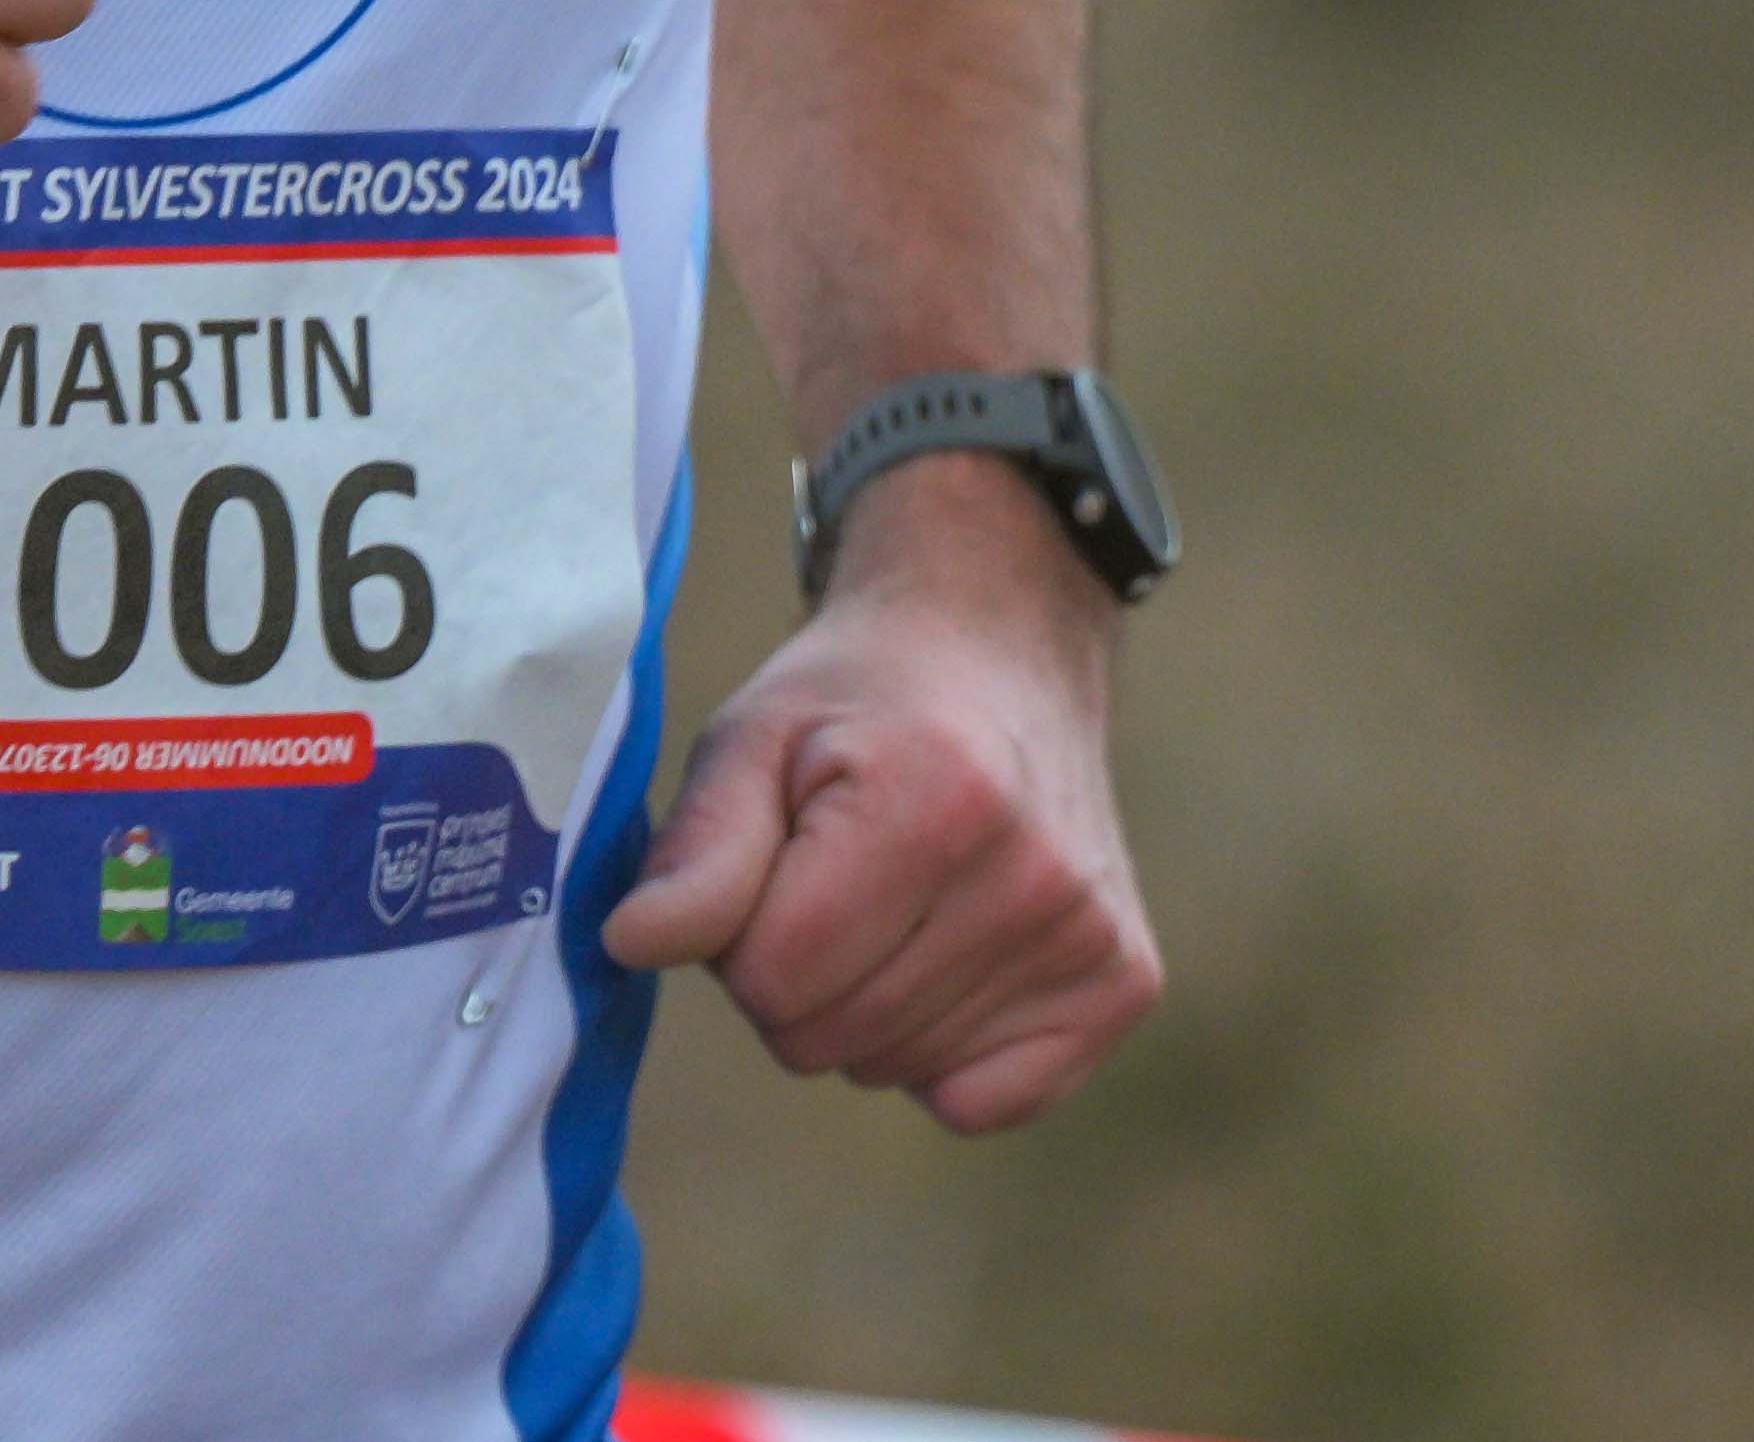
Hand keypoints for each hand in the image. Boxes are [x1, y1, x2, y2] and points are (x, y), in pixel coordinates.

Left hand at [595, 459, 1156, 1129]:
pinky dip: (944, 1054)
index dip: (742, 934)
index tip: (776, 861)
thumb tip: (630, 945)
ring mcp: (1089, 934)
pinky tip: (952, 953)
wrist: (997, 648)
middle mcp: (1032, 876)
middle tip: (836, 877)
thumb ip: (697, 849)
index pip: (774, 977)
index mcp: (933, 802)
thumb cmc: (858, 703)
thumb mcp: (752, 738)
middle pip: (828, 1035)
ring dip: (865, 1005)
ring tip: (897, 897)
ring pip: (896, 1068)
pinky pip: (985, 1104)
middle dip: (797, 973)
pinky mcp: (1123, 982)